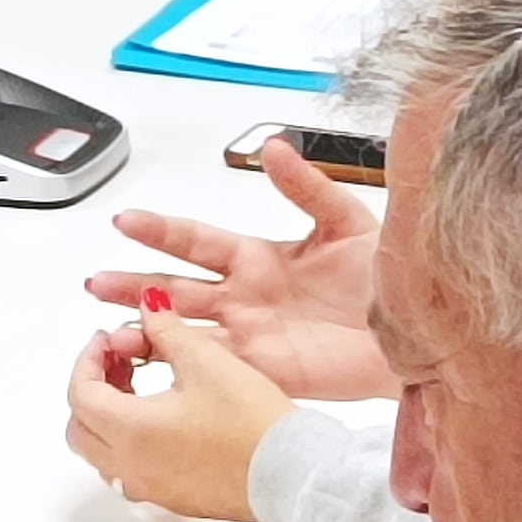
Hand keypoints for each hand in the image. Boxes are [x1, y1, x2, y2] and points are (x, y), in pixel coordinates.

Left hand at [65, 294, 293, 521]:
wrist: (294, 474)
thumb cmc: (254, 424)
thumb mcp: (206, 360)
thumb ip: (166, 330)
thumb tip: (148, 307)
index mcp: (129, 430)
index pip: (80, 393)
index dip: (88, 359)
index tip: (106, 340)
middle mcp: (132, 467)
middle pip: (81, 428)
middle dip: (92, 389)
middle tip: (118, 362)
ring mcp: (154, 489)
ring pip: (104, 454)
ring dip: (109, 418)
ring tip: (140, 388)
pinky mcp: (177, 500)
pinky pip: (134, 473)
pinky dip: (132, 443)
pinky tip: (165, 420)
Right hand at [85, 138, 399, 400]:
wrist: (426, 337)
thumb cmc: (391, 282)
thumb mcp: (348, 223)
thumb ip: (306, 188)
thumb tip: (273, 148)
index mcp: (261, 258)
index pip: (197, 241)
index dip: (160, 231)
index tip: (125, 221)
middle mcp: (247, 297)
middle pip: (175, 288)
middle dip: (133, 285)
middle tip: (96, 283)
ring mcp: (252, 336)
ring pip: (184, 331)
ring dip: (146, 328)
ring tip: (109, 328)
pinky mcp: (267, 372)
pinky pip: (215, 369)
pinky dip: (182, 367)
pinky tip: (155, 366)